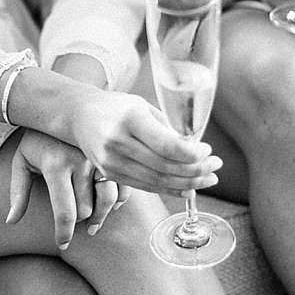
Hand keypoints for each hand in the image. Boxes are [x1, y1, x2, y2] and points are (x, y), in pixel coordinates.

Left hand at [6, 130, 127, 250]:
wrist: (58, 105)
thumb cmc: (36, 139)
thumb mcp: (21, 161)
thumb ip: (17, 192)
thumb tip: (11, 221)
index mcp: (56, 166)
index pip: (65, 212)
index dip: (64, 234)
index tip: (63, 244)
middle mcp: (79, 162)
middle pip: (87, 209)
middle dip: (81, 223)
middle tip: (77, 228)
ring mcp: (99, 157)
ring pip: (108, 200)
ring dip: (102, 216)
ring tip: (94, 225)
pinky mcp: (112, 154)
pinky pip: (122, 185)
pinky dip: (118, 199)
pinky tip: (110, 205)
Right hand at [67, 89, 220, 196]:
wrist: (79, 116)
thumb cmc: (116, 107)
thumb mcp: (141, 105)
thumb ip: (166, 127)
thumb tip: (195, 148)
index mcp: (130, 118)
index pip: (166, 145)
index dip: (192, 154)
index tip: (208, 151)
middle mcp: (118, 142)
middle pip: (164, 167)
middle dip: (196, 170)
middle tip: (215, 166)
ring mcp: (112, 161)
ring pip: (157, 181)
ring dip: (188, 183)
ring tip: (208, 178)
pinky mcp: (111, 174)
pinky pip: (146, 187)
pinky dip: (170, 189)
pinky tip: (188, 188)